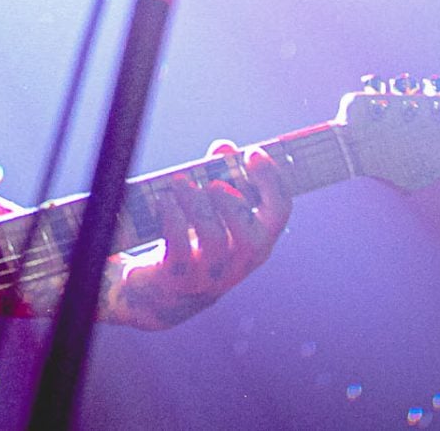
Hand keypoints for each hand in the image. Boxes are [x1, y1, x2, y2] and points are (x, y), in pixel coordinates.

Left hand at [101, 140, 290, 330]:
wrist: (160, 291)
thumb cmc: (192, 241)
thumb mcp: (211, 210)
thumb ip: (219, 176)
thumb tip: (224, 147)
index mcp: (256, 241)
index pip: (279, 213)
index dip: (271, 182)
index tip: (253, 153)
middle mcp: (239, 262)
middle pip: (253, 237)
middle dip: (234, 203)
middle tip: (212, 182)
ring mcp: (210, 275)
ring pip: (213, 240)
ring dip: (197, 204)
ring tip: (180, 183)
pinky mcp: (179, 278)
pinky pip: (180, 249)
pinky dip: (172, 219)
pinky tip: (164, 201)